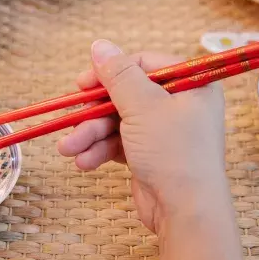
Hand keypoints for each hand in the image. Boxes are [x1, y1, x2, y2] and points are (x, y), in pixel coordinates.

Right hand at [57, 40, 227, 232]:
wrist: (186, 214)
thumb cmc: (173, 153)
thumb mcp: (143, 106)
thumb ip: (118, 75)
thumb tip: (99, 45)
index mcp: (190, 85)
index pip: (143, 65)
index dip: (110, 72)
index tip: (83, 83)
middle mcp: (178, 105)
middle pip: (124, 95)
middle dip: (93, 112)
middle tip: (71, 117)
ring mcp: (162, 132)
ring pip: (116, 121)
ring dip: (90, 134)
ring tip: (68, 148)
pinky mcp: (148, 154)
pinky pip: (118, 143)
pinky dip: (99, 150)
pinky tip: (83, 161)